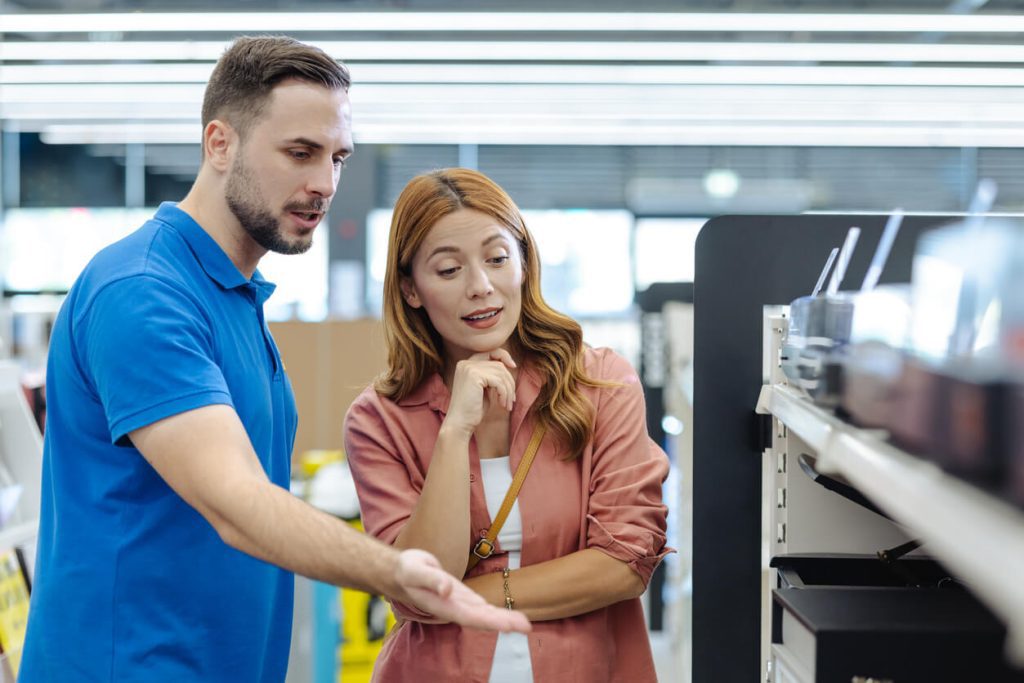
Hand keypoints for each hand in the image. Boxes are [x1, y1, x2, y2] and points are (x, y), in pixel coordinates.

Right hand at [394, 549, 530, 632]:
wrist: (398, 573)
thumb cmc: (405, 571)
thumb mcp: (415, 571)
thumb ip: (432, 580)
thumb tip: (447, 589)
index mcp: (444, 606)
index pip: (471, 616)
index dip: (491, 621)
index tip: (509, 626)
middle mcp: (453, 608)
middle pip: (482, 619)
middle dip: (504, 623)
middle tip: (526, 627)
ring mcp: (457, 603)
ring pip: (483, 614)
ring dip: (503, 619)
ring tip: (524, 625)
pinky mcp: (460, 596)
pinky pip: (480, 607)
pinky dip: (494, 612)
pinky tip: (507, 617)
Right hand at [443, 350, 516, 435]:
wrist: (460, 424)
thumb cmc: (473, 410)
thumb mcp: (484, 388)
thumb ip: (492, 376)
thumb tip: (510, 366)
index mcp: (466, 364)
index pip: (490, 352)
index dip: (504, 356)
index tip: (513, 366)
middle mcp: (466, 363)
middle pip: (498, 364)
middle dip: (509, 382)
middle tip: (511, 399)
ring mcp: (469, 368)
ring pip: (501, 373)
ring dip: (508, 390)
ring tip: (507, 404)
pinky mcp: (474, 375)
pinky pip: (499, 381)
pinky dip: (504, 394)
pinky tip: (502, 405)